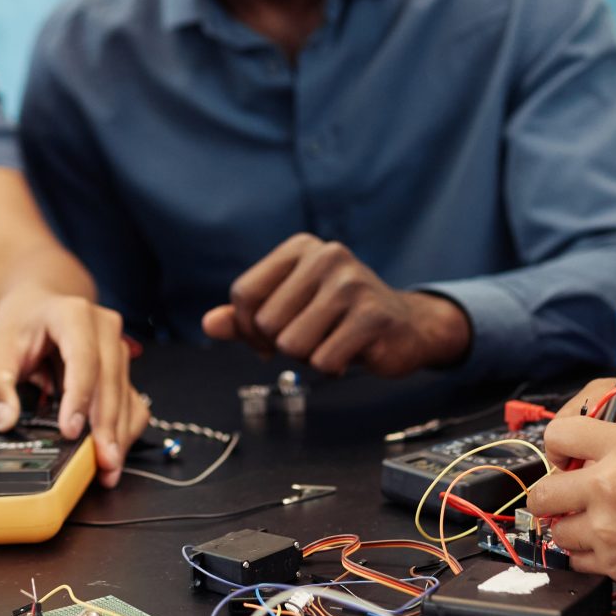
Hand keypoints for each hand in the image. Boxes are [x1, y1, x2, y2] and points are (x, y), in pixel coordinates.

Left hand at [0, 290, 146, 486]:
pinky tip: (112, 452)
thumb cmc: (22, 324)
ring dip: (119, 433)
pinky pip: (132, 403)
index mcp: (73, 315)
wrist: (39, 305)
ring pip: (127, 395)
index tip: (70, 431)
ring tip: (108, 468)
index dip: (79, 396)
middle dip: (107, 425)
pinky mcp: (122, 371)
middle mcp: (105, 329)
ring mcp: (118, 350)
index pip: (84, 358)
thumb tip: (5, 420)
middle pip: (111, 380)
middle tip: (102, 462)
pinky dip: (124, 429)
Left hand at [201, 234, 469, 376]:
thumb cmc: (339, 317)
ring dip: (307, 356)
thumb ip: (246, 317)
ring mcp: (352, 284)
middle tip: (311, 338)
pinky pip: (323, 360)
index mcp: (301, 248)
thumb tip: (209, 324)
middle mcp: (327, 256)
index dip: (247, 328)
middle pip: (266, 322)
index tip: (267, 337)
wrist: (406, 326)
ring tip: (331, 341)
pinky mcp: (373, 315)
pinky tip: (350, 351)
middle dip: (281, 344)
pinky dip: (331, 366)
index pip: (244, 294)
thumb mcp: (289, 309)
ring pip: (292, 344)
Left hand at [526, 415, 615, 615]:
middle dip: (553, 502)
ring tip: (608, 533)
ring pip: (558, 531)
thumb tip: (579, 470)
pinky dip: (588, 559)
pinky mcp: (611, 563)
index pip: (559, 433)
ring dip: (574, 533)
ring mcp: (607, 525)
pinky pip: (576, 560)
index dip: (555, 451)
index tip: (563, 464)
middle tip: (572, 506)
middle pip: (543, 492)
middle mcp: (610, 481)